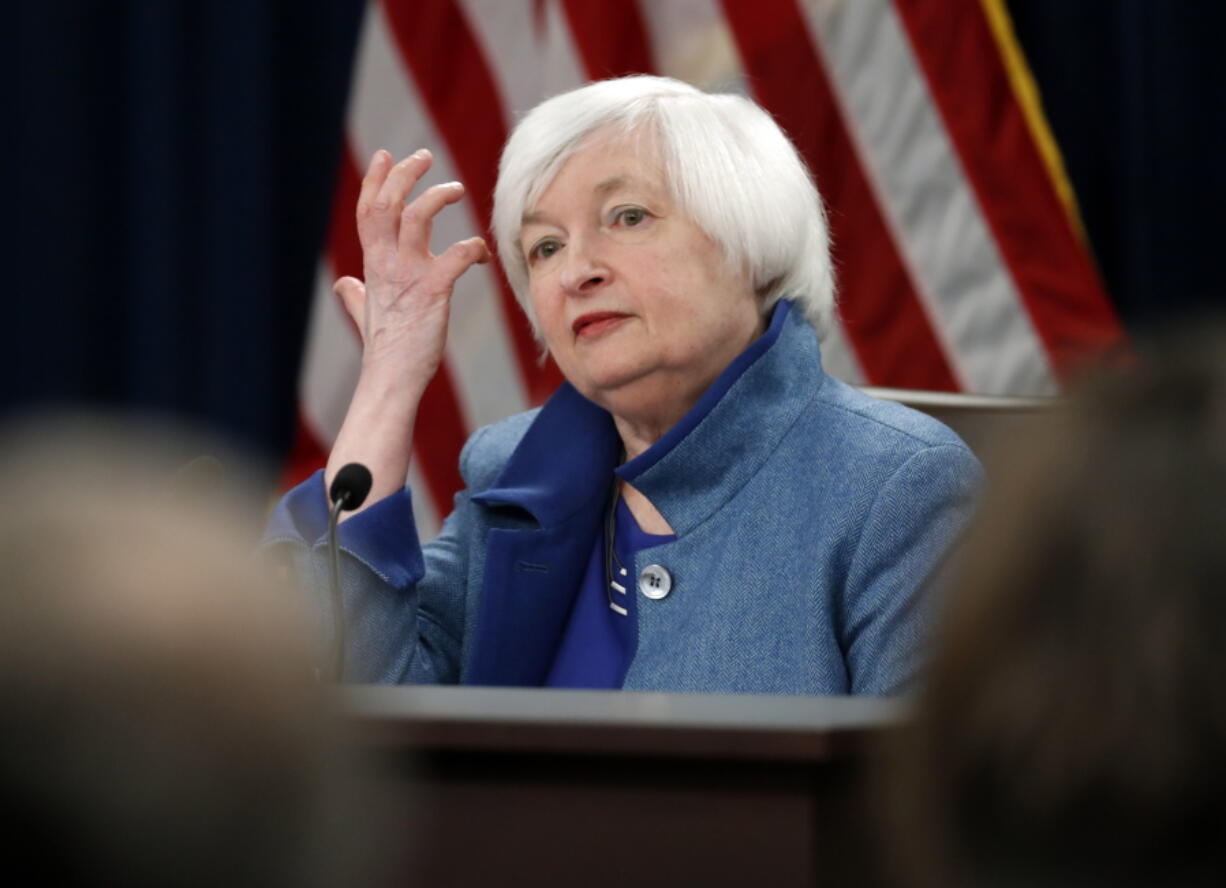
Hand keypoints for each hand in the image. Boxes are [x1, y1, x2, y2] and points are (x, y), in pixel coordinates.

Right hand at [334, 148, 490, 391]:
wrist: (391, 377)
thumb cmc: (385, 347)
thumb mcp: (364, 312)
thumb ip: (355, 294)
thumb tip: (344, 285)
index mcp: (372, 264)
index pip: (367, 211)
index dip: (375, 180)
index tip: (386, 155)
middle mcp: (386, 264)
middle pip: (387, 203)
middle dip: (404, 173)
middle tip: (424, 156)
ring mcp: (408, 276)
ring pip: (415, 216)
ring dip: (437, 196)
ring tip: (457, 189)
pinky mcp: (433, 292)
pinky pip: (456, 257)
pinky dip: (473, 248)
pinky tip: (483, 254)